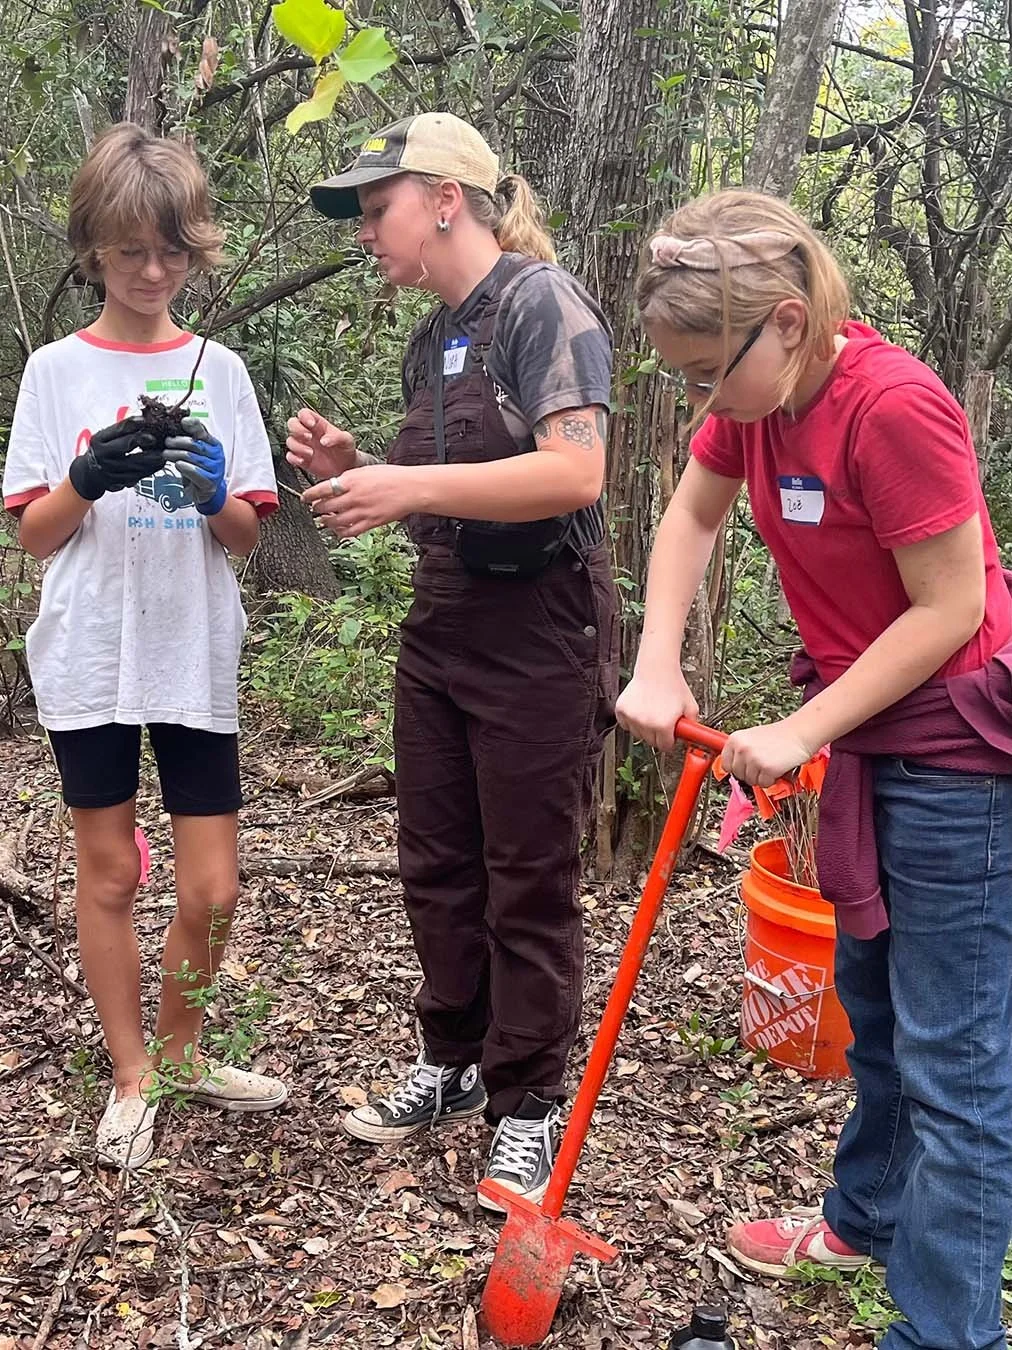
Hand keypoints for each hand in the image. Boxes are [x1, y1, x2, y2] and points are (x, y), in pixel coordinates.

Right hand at [69, 417, 161, 500]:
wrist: (90, 474)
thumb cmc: (104, 450)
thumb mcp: (105, 438)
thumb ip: (122, 430)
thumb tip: (146, 418)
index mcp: (99, 440)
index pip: (118, 428)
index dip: (133, 423)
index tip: (146, 420)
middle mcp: (103, 454)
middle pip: (126, 445)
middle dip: (142, 440)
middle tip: (156, 439)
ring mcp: (111, 469)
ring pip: (136, 462)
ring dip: (152, 457)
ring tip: (164, 452)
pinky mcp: (119, 482)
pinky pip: (138, 475)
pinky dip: (151, 469)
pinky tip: (159, 463)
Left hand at [164, 418, 226, 515]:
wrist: (206, 493)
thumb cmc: (199, 470)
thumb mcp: (196, 452)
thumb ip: (191, 438)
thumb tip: (180, 422)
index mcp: (214, 445)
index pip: (203, 430)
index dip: (192, 425)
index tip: (182, 422)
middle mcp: (217, 456)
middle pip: (194, 444)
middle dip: (177, 442)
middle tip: (167, 443)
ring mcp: (215, 469)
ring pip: (192, 457)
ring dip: (175, 455)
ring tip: (166, 454)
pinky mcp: (210, 482)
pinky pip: (194, 472)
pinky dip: (184, 467)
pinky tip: (178, 465)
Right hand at [286, 408, 356, 479]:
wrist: (346, 466)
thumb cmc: (346, 449)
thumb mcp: (347, 439)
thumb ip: (337, 437)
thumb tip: (324, 440)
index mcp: (318, 424)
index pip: (304, 413)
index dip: (304, 416)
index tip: (311, 424)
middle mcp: (308, 433)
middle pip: (292, 423)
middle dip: (297, 429)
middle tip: (308, 437)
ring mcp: (304, 446)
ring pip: (290, 441)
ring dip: (298, 446)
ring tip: (311, 453)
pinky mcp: (302, 459)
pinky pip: (290, 456)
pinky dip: (293, 458)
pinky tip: (303, 461)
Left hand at [301, 464, 419, 537]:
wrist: (411, 488)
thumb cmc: (392, 477)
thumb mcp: (366, 470)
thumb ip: (349, 479)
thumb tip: (335, 485)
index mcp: (351, 480)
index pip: (322, 489)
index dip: (310, 495)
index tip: (305, 497)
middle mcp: (354, 497)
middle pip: (326, 506)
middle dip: (316, 508)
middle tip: (313, 508)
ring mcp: (362, 511)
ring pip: (335, 521)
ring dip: (325, 521)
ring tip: (323, 520)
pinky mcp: (370, 523)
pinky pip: (350, 531)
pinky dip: (340, 532)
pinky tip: (338, 530)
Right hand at [615, 667, 699, 751]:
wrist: (657, 668)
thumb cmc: (673, 685)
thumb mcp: (691, 707)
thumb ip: (693, 727)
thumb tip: (693, 740)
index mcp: (663, 725)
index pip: (665, 747)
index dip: (669, 740)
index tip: (670, 734)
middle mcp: (646, 723)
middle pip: (651, 742)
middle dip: (658, 734)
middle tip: (662, 720)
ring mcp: (632, 717)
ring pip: (637, 734)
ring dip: (644, 728)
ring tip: (652, 711)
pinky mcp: (621, 710)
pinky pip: (625, 724)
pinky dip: (632, 720)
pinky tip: (641, 709)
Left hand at [720, 720, 813, 787]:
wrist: (800, 733)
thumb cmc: (780, 735)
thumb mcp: (753, 738)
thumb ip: (741, 751)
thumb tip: (732, 767)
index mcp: (735, 739)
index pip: (726, 764)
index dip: (737, 768)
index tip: (746, 767)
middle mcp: (742, 748)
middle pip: (738, 775)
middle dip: (750, 773)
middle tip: (763, 764)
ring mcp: (753, 759)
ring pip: (751, 781)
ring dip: (762, 777)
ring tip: (771, 763)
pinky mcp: (766, 768)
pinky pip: (764, 784)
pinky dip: (772, 780)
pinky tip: (777, 768)